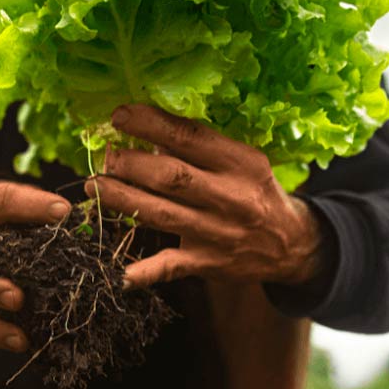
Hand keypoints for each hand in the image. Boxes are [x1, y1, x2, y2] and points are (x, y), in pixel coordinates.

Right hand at [0, 180, 70, 351]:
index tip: (62, 212)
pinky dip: (1, 335)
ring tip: (19, 339)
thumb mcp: (17, 195)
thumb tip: (65, 214)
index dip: (31, 206)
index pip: (0, 202)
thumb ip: (36, 203)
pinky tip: (25, 343)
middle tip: (16, 298)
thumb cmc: (4, 209)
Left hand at [86, 104, 325, 289]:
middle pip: (171, 177)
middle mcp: (230, 197)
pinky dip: (142, 271)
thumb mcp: (243, 161)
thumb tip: (151, 137)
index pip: (190, 137)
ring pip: (162, 215)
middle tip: (105, 157)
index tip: (120, 116)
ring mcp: (217, 233)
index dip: (151, 125)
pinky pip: (169, 267)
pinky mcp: (207, 264)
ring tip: (95, 188)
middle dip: (131, 164)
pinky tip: (116, 272)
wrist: (292, 244)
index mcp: (240, 162)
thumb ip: (203, 150)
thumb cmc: (256, 192)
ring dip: (123, 200)